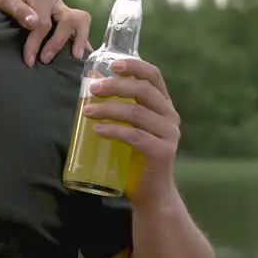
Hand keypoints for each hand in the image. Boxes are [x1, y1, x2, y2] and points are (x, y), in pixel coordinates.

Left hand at [0, 0, 91, 66]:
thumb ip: (17, 9)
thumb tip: (33, 22)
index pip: (44, 23)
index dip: (36, 43)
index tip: (28, 60)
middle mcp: (54, 2)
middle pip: (69, 20)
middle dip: (58, 43)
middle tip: (45, 61)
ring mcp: (60, 9)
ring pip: (80, 21)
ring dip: (80, 40)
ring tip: (75, 59)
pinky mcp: (61, 18)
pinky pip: (77, 28)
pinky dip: (80, 41)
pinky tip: (79, 56)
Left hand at [81, 58, 181, 208]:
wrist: (150, 193)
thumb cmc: (134, 156)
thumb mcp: (127, 125)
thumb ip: (117, 104)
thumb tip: (92, 80)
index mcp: (163, 105)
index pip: (154, 76)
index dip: (134, 66)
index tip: (112, 64)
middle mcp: (170, 116)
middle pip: (143, 91)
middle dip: (115, 86)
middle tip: (92, 90)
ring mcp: (169, 135)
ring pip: (136, 113)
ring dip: (108, 109)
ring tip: (87, 112)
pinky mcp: (162, 152)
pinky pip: (135, 136)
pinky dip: (114, 130)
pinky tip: (97, 130)